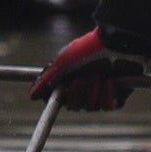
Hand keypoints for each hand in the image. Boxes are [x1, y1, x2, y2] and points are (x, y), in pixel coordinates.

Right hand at [30, 26, 149, 112]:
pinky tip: (110, 80)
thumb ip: (47, 79)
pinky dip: (108, 94)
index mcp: (70, 79)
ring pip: (92, 107)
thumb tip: (31, 95)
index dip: (60, 97)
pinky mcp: (117, 96)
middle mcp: (84, 88)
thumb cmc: (90, 49)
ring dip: (94, 91)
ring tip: (100, 74)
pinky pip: (109, 106)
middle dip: (79, 92)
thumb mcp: (64, 62)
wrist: (119, 44)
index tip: (62, 91)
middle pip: (74, 106)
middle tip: (84, 77)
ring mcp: (101, 93)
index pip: (59, 99)